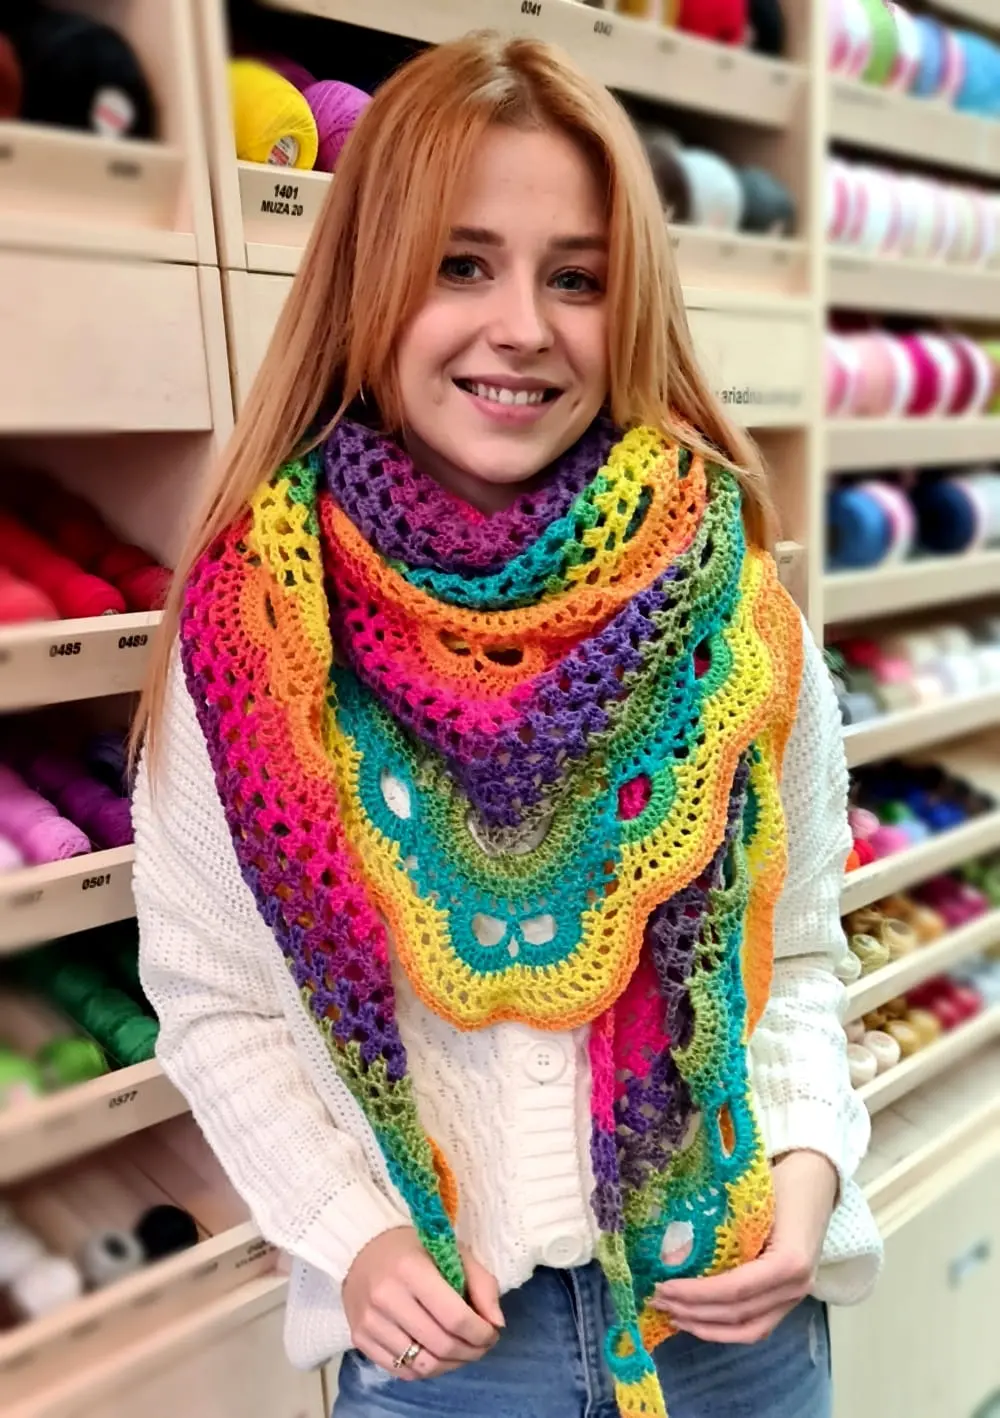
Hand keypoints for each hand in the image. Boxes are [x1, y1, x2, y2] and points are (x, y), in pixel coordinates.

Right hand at [343, 1226, 502, 1379]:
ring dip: (451, 1364)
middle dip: (471, 1351)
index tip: (492, 1332)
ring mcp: (370, 1322)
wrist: (363, 1248)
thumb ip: (481, 1283)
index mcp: (410, 1269)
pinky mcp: (359, 1339)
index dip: (481, 1333)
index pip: (454, 1318)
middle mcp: (386, 1297)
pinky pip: (402, 1371)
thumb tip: (497, 1323)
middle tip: (482, 1345)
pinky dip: (427, 1370)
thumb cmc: (414, 1248)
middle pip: (441, 1345)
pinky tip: (437, 1355)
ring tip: (462, 1352)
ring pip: (423, 1365)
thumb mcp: (452, 1251)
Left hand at [650, 1150, 837, 1344]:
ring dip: (707, 1327)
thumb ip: (715, 1226)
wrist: (816, 1179)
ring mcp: (796, 1297)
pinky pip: (758, 1326)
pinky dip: (726, 1329)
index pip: (735, 1289)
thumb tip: (669, 1253)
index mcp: (789, 1261)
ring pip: (748, 1329)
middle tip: (656, 1300)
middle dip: (693, 1311)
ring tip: (673, 1315)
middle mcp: (797, 1286)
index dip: (696, 1293)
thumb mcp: (747, 1197)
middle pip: (738, 1314)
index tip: (663, 1287)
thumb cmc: (781, 1181)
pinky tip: (699, 1321)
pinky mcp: (789, 1299)